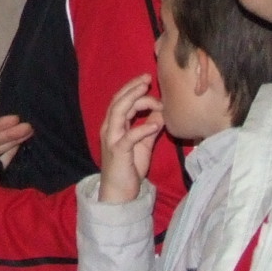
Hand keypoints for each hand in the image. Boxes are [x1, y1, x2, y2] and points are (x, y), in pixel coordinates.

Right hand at [98, 75, 165, 205]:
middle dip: (132, 88)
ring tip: (149, 92)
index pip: (120, 100)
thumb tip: (162, 112)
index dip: (132, 88)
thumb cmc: (129, 168)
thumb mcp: (143, 144)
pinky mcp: (118, 152)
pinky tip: (156, 123)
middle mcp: (109, 129)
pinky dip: (143, 128)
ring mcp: (111, 139)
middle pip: (118, 101)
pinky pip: (129, 136)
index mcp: (114, 125)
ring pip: (119, 112)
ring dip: (134, 100)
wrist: (119, 193)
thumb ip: (149, 128)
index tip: (148, 81)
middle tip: (147, 78)